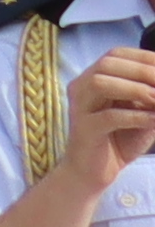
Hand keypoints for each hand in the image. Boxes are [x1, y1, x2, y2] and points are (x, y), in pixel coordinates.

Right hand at [78, 43, 154, 192]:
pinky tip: (152, 120)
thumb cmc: (119, 140)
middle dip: (143, 71)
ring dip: (136, 89)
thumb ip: (151, 99)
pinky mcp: (84, 129)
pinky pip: (108, 116)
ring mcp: (80, 107)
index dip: (143, 57)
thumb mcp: (141, 114)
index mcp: (93, 78)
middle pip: (108, 64)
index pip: (116, 54)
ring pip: (101, 83)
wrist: (93, 172)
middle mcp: (81, 87)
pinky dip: (135, 116)